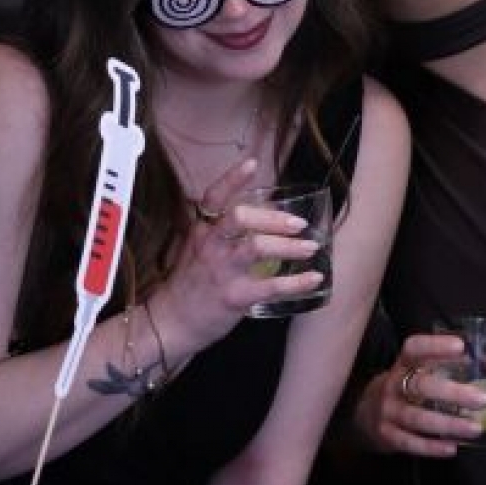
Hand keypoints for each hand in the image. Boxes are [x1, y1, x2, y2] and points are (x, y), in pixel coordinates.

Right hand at [149, 155, 320, 356]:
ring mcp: (222, 270)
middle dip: (274, 218)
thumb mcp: (197, 249)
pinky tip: (313, 279)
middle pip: (241, 218)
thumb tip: (261, 217)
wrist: (172, 322)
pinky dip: (297, 282)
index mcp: (202, 231)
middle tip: (299, 223)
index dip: (232, 178)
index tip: (252, 162)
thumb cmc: (189, 285)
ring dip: (289, 246)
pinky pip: (271, 286)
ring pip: (258, 247)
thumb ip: (220, 233)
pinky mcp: (234, 296)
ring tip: (310, 247)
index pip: (214, 197)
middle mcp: (210, 246)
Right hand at [351, 333, 485, 456]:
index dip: (435, 346)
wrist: (363, 414)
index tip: (461, 346)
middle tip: (482, 399)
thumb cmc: (402, 389)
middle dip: (452, 393)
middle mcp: (393, 385)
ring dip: (448, 424)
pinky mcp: (387, 436)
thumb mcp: (415, 373)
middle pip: (420, 386)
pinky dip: (431, 447)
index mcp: (402, 365)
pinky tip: (452, 448)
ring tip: (475, 428)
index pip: (414, 349)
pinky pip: (410, 443)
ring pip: (417, 418)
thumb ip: (446, 367)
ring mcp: (387, 412)